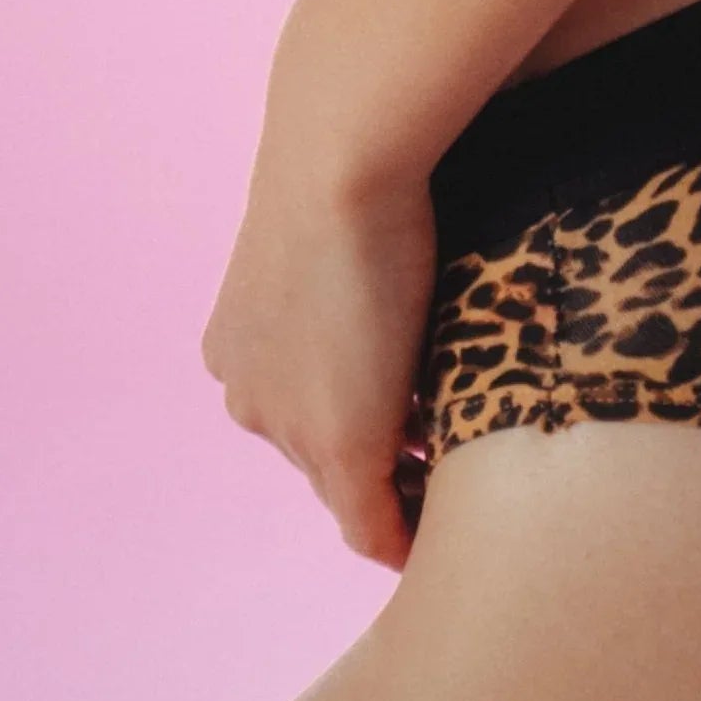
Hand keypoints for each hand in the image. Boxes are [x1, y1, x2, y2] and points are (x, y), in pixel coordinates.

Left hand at [201, 147, 436, 571]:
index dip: (364, 428)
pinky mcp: (339, 446)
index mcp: (242, 345)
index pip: (303, 413)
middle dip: (384, 462)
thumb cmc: (360, 174)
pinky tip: (445, 535)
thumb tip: (410, 311)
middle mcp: (250, 391)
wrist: (343, 164)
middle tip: (448, 465)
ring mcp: (289, 425)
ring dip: (401, 490)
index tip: (414, 433)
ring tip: (458, 485)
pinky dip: (406, 537)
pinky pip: (371, 526)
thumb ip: (363, 293)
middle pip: (322, 458)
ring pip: (348, 488)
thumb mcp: (352, 244)